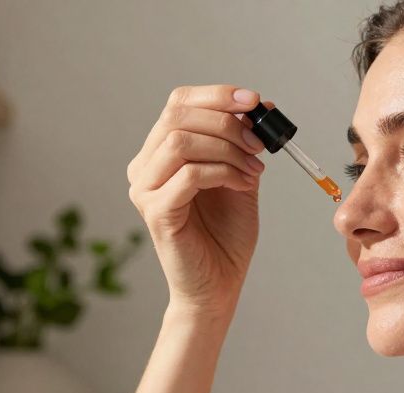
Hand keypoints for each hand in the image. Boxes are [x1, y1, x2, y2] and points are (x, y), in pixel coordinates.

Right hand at [127, 84, 268, 316]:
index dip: (218, 95)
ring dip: (227, 149)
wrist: (219, 285)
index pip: (179, 103)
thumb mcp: (239, 176)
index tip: (254, 102)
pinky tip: (244, 184)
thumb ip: (241, 142)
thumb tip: (257, 104)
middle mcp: (144, 168)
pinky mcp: (156, 213)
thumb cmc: (225, 236)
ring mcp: (145, 190)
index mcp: (159, 153)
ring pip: (180, 142)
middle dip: (226, 122)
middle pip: (178, 116)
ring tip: (254, 170)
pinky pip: (189, 175)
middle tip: (259, 143)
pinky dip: (223, 172)